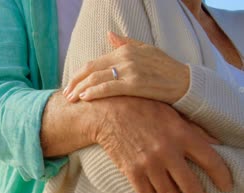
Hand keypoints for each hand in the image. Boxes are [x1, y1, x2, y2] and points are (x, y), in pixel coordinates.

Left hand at [63, 32, 189, 103]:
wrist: (186, 83)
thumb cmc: (165, 68)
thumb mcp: (145, 50)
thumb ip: (125, 43)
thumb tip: (109, 34)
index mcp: (124, 50)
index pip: (93, 63)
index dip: (78, 75)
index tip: (70, 85)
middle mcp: (124, 58)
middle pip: (90, 69)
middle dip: (74, 82)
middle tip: (65, 94)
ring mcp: (130, 70)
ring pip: (96, 78)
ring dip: (80, 89)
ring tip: (70, 99)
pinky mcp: (136, 84)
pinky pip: (109, 87)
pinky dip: (94, 92)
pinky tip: (84, 98)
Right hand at [91, 97, 231, 192]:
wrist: (107, 113)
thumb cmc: (141, 109)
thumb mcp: (171, 113)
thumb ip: (194, 129)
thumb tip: (216, 143)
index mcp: (181, 134)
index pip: (211, 161)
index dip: (222, 177)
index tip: (225, 186)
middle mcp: (167, 151)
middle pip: (191, 186)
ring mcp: (148, 164)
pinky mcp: (131, 171)